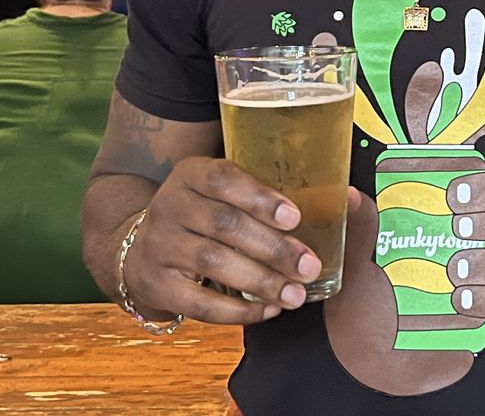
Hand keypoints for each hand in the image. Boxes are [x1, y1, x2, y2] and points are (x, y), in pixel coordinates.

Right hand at [118, 157, 323, 325]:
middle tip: (310, 266)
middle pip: (225, 224)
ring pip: (213, 261)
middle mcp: (170, 205)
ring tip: (297, 294)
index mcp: (191, 174)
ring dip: (261, 280)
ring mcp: (158, 245)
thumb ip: (263, 194)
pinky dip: (238, 310)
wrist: (137, 250)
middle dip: (273, 247)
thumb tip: (348, 199)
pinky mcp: (157, 284)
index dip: (259, 197)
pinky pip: (200, 302)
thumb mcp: (218, 193)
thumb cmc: (202, 217)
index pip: (223, 178)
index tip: (295, 217)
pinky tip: (269, 310)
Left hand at [324, 173, 484, 394]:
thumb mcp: (355, 261)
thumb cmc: (361, 304)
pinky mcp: (482, 315)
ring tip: (452, 273)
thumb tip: (352, 194)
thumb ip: (359, 227)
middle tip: (457, 228)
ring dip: (484, 264)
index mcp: (439, 221)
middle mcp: (464, 247)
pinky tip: (459, 302)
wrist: (366, 358)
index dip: (482, 185)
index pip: (484, 188)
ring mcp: (477, 282)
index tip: (455, 194)